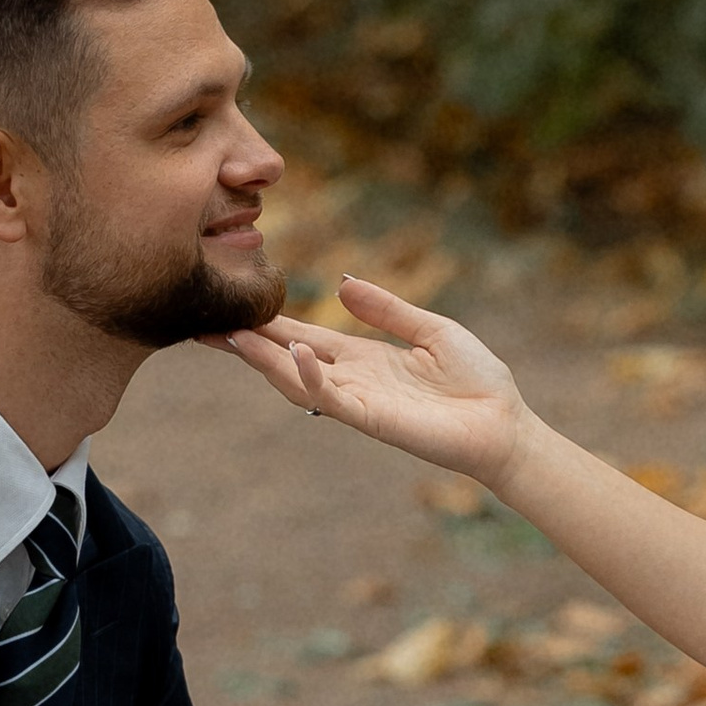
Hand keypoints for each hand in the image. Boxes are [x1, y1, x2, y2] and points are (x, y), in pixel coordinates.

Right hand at [218, 277, 529, 491]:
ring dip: (265, 360)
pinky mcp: (373, 419)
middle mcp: (352, 380)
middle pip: (286, 358)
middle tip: (201, 325)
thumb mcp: (429, 329)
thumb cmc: (477, 381)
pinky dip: (309, 376)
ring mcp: (358, 402)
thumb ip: (385, 308)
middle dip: (246, 344)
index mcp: (362, 357)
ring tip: (233, 336)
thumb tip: (340, 281)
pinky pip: (331, 398)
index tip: (228, 306)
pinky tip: (293, 353)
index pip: (302, 336)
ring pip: (297, 380)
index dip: (266, 323)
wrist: (504, 424)